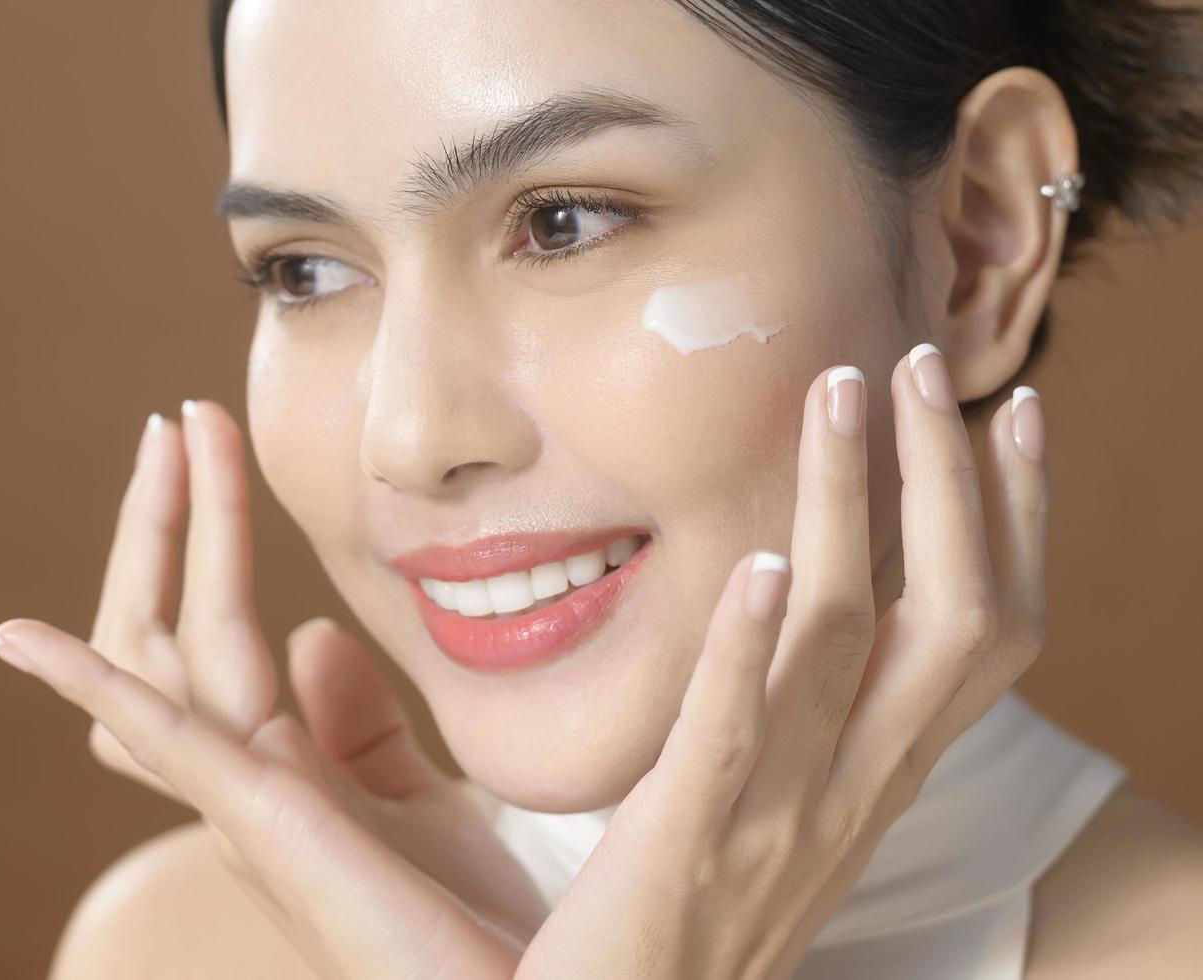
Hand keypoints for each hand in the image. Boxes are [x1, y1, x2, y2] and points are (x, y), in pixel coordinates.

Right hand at [0, 398, 542, 977]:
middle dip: (165, 523)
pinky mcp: (252, 818)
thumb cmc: (474, 926)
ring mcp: (236, 803)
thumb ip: (360, 727)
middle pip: (161, 633)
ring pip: (158, 650)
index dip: (194, 540)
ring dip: (159, 536)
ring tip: (173, 436)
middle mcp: (237, 786)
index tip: (206, 440)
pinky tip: (13, 635)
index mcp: (274, 775)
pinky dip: (79, 681)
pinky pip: (149, 734)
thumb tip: (315, 633)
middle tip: (179, 416)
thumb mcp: (417, 803)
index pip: (203, 638)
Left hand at [515, 345, 1048, 978]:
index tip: (1010, 414)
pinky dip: (756, 643)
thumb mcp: (772, 804)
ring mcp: (783, 814)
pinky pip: (739, 731)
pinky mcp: (690, 838)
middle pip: (957, 619)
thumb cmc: (685, 914)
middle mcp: (856, 788)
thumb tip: (782, 597)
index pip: (987, 637)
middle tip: (921, 361)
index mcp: (876, 773)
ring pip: (856, 643)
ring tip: (839, 393)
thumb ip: (789, 708)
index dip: (1016, 523)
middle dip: (952, 482)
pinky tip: (763, 562)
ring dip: (855, 506)